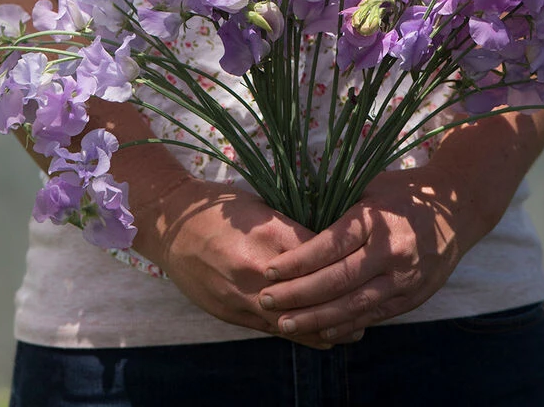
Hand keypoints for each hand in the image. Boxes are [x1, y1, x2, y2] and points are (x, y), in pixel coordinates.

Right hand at [133, 173, 361, 347]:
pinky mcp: (231, 313)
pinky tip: (322, 336)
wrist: (172, 226)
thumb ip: (293, 228)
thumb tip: (331, 242)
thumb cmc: (221, 209)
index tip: (367, 268)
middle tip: (371, 307)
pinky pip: (272, 330)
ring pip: (294, 321)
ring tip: (355, 328)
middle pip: (312, 296)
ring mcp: (242, 297)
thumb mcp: (262, 207)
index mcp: (270, 235)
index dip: (345, 265)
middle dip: (342, 304)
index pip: (321, 257)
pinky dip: (299, 334)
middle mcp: (259, 270)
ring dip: (325, 327)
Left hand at [257, 163, 495, 341]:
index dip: (297, 261)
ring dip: (316, 318)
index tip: (270, 271)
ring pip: (353, 305)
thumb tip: (290, 216)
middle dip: (298, 294)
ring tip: (284, 323)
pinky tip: (321, 330)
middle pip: (337, 280)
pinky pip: (374, 315)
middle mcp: (391, 251)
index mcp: (375, 220)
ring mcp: (404, 278)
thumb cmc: (403, 192)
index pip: (329, 246)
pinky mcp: (413, 296)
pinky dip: (346, 325)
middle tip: (267, 300)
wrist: (457, 208)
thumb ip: (336, 205)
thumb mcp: (369, 186)